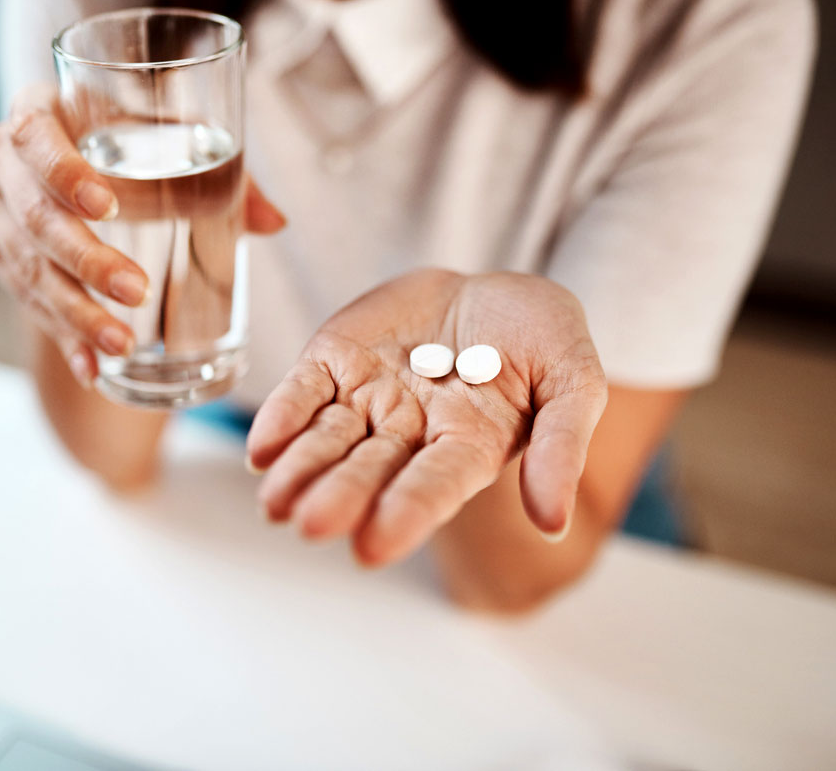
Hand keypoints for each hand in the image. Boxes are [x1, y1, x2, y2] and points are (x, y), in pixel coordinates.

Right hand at [0, 81, 285, 386]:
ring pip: (28, 269)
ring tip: (123, 343)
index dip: (63, 171)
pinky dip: (65, 337)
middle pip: (33, 216)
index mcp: (36, 113)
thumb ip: (224, 173)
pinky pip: (27, 302)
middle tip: (138, 291)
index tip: (108, 205)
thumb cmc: (131, 140)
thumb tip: (275, 222)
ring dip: (76, 312)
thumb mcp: (172, 141)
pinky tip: (93, 367)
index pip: (33, 135)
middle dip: (86, 260)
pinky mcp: (0, 256)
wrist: (77, 164)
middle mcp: (0, 162)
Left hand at [246, 269, 607, 566]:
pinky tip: (261, 447)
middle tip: (310, 524)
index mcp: (468, 447)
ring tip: (274, 501)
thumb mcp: (574, 380)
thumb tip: (553, 522)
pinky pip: (304, 391)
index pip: (434, 486)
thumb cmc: (539, 338)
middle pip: (369, 469)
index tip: (372, 547)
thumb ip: (561, 446)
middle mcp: (410, 434)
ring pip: (327, 439)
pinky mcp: (335, 362)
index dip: (404, 513)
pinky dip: (281, 417)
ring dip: (300, 469)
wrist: (490, 287)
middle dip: (339, 496)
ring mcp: (367, 399)